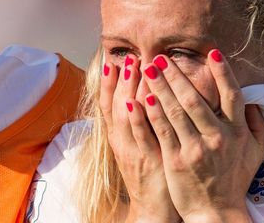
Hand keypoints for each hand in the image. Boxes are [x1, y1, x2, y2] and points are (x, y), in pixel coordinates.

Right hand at [100, 55, 180, 222]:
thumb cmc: (153, 175)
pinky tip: (136, 102)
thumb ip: (142, 123)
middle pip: (115, 105)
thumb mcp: (142, 146)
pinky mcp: (146, 161)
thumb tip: (145, 96)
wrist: (153, 210)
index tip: (112, 59)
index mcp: (120, 138)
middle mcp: (122, 142)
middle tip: (126, 55)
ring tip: (132, 66)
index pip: (110, 105)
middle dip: (119, 79)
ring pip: (124, 116)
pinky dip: (136, 119)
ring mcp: (132, 151)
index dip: (110, 83)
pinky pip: (139, 138)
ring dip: (126, 89)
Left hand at [140, 49, 263, 222]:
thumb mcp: (254, 153)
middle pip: (196, 99)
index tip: (213, 52)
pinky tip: (142, 97)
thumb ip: (255, 125)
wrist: (216, 212)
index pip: (232, 96)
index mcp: (237, 132)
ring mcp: (197, 149)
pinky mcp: (177, 159)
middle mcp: (219, 137)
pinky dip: (152, 113)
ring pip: (176, 111)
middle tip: (161, 56)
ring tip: (147, 68)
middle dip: (177, 75)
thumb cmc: (234, 180)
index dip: (223, 73)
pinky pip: (162, 130)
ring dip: (160, 87)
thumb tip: (253, 100)